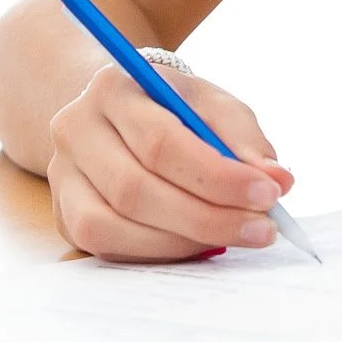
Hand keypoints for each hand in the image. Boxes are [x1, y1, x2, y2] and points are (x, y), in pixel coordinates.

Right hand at [45, 63, 293, 261]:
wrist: (116, 114)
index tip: (270, 193)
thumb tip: (279, 181)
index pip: (162, 143)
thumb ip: (245, 140)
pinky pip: (106, 246)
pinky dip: (158, 252)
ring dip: (183, 240)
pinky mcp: (64, 214)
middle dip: (208, 216)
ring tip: (238, 235)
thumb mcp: (212, 104)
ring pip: (113, 225)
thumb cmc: (174, 108)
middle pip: (136, 189)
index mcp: (113, 89)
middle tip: (263, 227)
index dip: (218, 175)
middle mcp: (75, 131)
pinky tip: (199, 244)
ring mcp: (62, 176)